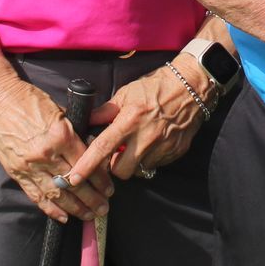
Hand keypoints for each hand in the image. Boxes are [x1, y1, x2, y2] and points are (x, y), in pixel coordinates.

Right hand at [0, 74, 110, 222]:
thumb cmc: (28, 99)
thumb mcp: (59, 110)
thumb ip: (75, 131)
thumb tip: (91, 148)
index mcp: (60, 135)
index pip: (86, 163)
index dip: (100, 179)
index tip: (109, 187)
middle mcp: (46, 154)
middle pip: (74, 183)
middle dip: (92, 199)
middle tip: (104, 207)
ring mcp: (29, 166)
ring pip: (57, 195)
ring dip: (76, 208)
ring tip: (90, 215)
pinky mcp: (17, 173)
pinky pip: (36, 196)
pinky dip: (51, 209)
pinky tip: (64, 216)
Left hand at [66, 61, 208, 183]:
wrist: (191, 87)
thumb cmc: (156, 87)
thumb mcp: (127, 93)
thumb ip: (106, 111)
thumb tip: (86, 121)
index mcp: (130, 121)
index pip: (103, 148)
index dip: (86, 166)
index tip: (72, 179)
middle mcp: (146, 138)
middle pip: (121, 170)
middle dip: (115, 166)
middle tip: (118, 152)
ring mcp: (162, 147)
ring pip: (139, 169)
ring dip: (134, 161)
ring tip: (138, 144)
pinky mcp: (175, 153)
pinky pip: (156, 164)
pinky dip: (150, 157)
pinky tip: (153, 142)